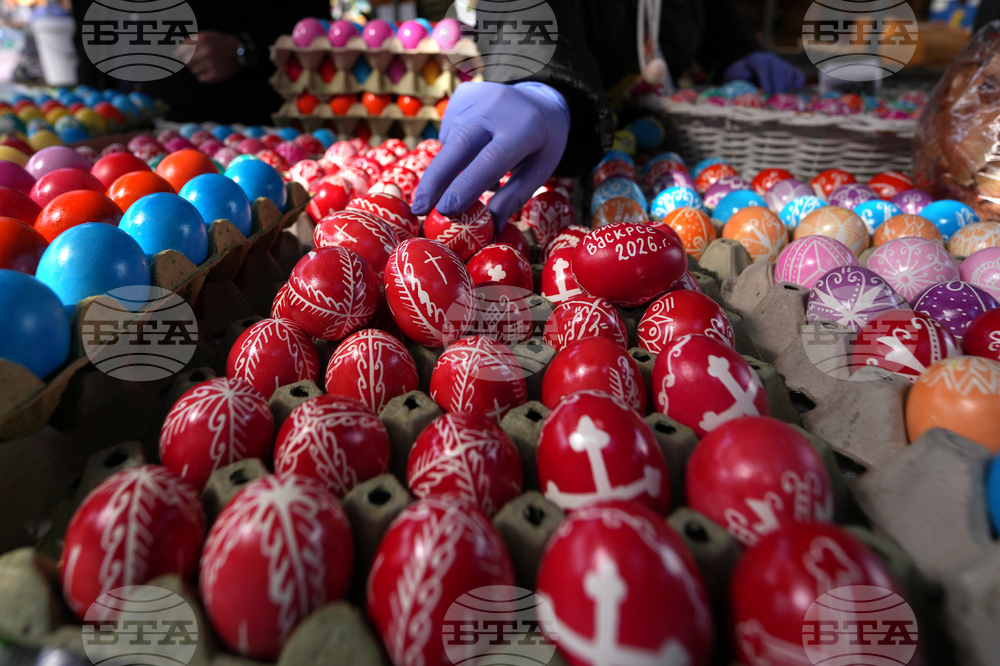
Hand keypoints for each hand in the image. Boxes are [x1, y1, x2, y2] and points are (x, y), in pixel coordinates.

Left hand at [180, 30, 241, 83]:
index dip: (178, 54)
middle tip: (196, 60)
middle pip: (186, 62)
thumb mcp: (206, 35)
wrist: (239, 51)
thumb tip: (175, 51)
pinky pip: (201, 78)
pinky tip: (210, 71)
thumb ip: (190, 40)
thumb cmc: (219, 43)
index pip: (182, 50)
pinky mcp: (216, 74)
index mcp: (203, 40)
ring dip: (197, 69)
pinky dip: (203, 76)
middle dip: (189, 62)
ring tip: (206, 65)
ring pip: (194, 71)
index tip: (176, 57)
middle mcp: (207, 51)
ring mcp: (212, 64)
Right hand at [410, 81, 569, 229]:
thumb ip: (513, 197)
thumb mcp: (539, 171)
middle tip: (418, 210)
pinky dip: (453, 150)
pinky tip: (470, 151)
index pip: (490, 160)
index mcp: (524, 129)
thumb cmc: (542, 143)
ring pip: (450, 142)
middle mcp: (496, 107)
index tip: (445, 210)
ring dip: (448, 169)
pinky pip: (448, 131)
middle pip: (458, 145)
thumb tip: (488, 229)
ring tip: (462, 180)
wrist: (540, 98)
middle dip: (434, 181)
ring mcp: (476, 97)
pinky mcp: (461, 95)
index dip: (466, 186)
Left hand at [724, 51, 803, 94]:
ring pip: (788, 73)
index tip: (767, 92)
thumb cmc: (740, 74)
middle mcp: (771, 59)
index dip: (766, 80)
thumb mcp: (733, 73)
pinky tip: (795, 91)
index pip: (763, 68)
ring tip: (781, 101)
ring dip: (786, 87)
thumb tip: (746, 77)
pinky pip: (797, 74)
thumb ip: (737, 75)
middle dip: (777, 86)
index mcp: (757, 60)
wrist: (749, 66)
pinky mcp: (789, 69)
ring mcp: (781, 63)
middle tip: (776, 101)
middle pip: (778, 71)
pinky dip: (798, 82)